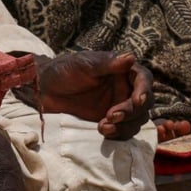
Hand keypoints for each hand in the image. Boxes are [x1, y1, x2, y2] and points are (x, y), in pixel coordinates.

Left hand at [20, 51, 153, 139]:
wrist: (45, 90)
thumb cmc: (64, 70)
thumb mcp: (84, 64)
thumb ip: (107, 63)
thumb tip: (130, 57)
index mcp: (123, 70)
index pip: (144, 79)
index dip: (144, 90)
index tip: (137, 100)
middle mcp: (125, 89)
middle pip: (143, 104)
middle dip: (131, 112)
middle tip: (111, 116)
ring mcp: (119, 106)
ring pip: (136, 120)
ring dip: (125, 126)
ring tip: (103, 127)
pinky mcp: (111, 122)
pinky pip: (124, 131)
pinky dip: (118, 134)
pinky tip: (104, 131)